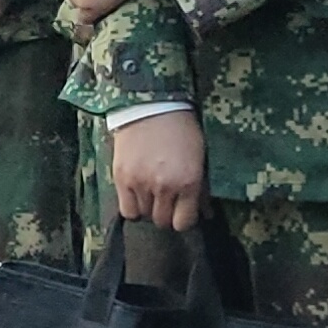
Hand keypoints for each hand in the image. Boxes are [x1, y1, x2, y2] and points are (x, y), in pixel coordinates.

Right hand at [110, 110, 208, 230]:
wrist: (151, 104)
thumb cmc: (181, 129)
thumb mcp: (199, 157)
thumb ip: (202, 188)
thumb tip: (206, 214)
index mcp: (188, 181)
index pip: (184, 222)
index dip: (184, 219)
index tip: (182, 211)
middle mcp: (164, 186)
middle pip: (163, 222)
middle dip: (167, 214)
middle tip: (167, 200)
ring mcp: (140, 183)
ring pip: (145, 216)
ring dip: (150, 208)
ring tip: (151, 193)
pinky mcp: (121, 178)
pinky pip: (127, 210)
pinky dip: (133, 207)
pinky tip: (137, 195)